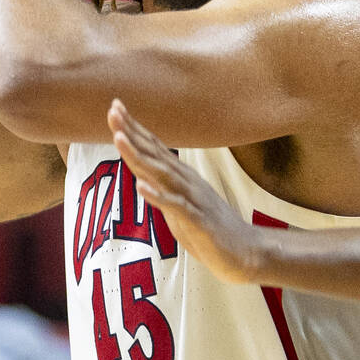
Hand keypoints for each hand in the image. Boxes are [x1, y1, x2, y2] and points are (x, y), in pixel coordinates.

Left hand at [108, 100, 264, 282]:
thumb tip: (142, 178)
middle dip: (132, 132)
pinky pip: (177, 207)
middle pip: (155, 154)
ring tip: (119, 138)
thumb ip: (164, 190)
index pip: (154, 149)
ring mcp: (194, 200)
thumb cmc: (211, 230)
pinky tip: (141, 186)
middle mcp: (187, 182)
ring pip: (163, 174)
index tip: (115, 107)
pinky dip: (158, 196)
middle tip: (113, 109)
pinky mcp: (199, 221)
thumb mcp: (181, 206)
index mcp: (181, 178)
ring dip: (140, 156)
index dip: (134, 129)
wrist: (245, 252)